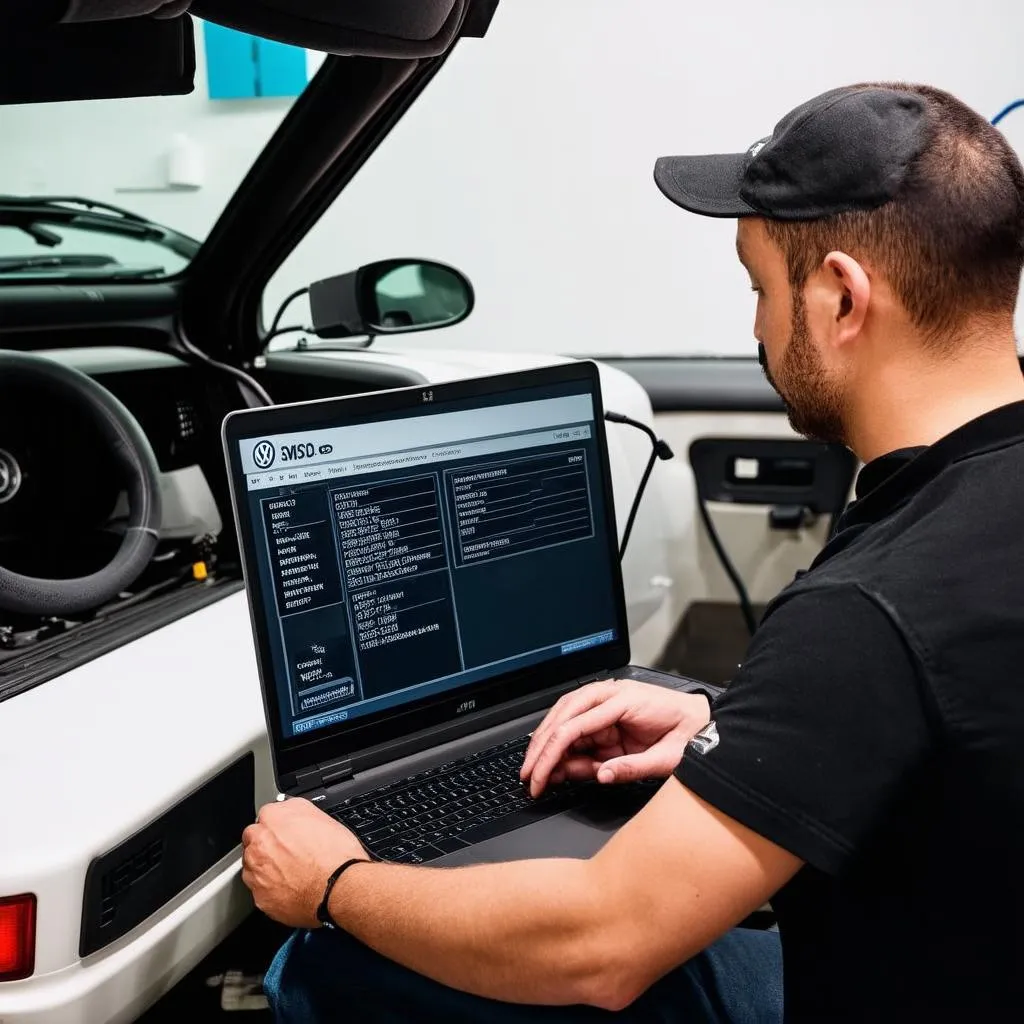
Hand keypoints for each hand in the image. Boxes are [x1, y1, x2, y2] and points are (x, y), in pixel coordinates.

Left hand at [241, 798, 367, 927]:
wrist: (340, 888)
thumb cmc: (336, 856)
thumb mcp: (322, 817)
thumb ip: (298, 813)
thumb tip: (294, 816)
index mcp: (274, 819)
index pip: (266, 816)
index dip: (279, 826)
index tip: (286, 833)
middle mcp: (259, 844)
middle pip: (253, 841)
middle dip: (266, 846)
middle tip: (289, 854)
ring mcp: (256, 872)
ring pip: (252, 867)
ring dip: (266, 869)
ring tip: (292, 873)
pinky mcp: (260, 898)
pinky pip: (260, 891)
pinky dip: (272, 890)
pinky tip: (291, 889)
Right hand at [521, 680, 711, 796]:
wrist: (704, 720)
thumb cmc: (689, 733)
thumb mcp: (668, 758)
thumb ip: (633, 767)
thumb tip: (601, 776)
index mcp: (622, 701)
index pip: (574, 726)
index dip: (551, 753)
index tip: (539, 776)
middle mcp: (609, 697)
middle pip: (561, 719)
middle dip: (540, 749)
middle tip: (527, 776)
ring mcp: (605, 704)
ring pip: (563, 721)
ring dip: (547, 747)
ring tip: (537, 774)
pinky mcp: (606, 716)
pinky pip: (577, 731)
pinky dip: (564, 749)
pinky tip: (557, 768)